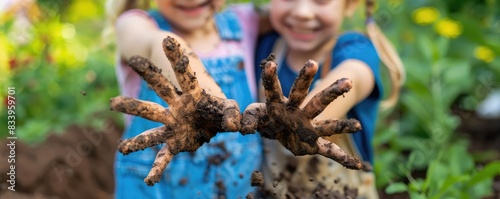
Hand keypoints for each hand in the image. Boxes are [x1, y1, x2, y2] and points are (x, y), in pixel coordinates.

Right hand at [110, 37, 240, 184]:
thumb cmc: (217, 110)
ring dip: (135, 114)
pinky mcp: (174, 142)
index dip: (177, 58)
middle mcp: (176, 106)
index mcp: (192, 94)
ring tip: (114, 106)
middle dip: (148, 75)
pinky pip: (163, 156)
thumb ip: (232, 113)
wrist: (210, 125)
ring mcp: (171, 123)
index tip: (167, 38)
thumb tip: (237, 125)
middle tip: (132, 60)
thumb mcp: (228, 109)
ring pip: (150, 117)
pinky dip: (158, 168)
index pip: (185, 74)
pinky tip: (150, 180)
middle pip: (160, 88)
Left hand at [241, 54, 367, 169]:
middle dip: (309, 80)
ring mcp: (308, 125)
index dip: (270, 78)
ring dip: (339, 116)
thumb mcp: (253, 118)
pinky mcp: (313, 142)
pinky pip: (329, 151)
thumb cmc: (266, 119)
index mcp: (279, 105)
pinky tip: (356, 165)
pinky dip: (342, 158)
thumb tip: (239, 127)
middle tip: (313, 62)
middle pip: (306, 95)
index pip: (273, 90)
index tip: (269, 64)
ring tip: (354, 101)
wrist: (280, 131)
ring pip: (325, 117)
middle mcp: (297, 112)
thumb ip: (247, 120)